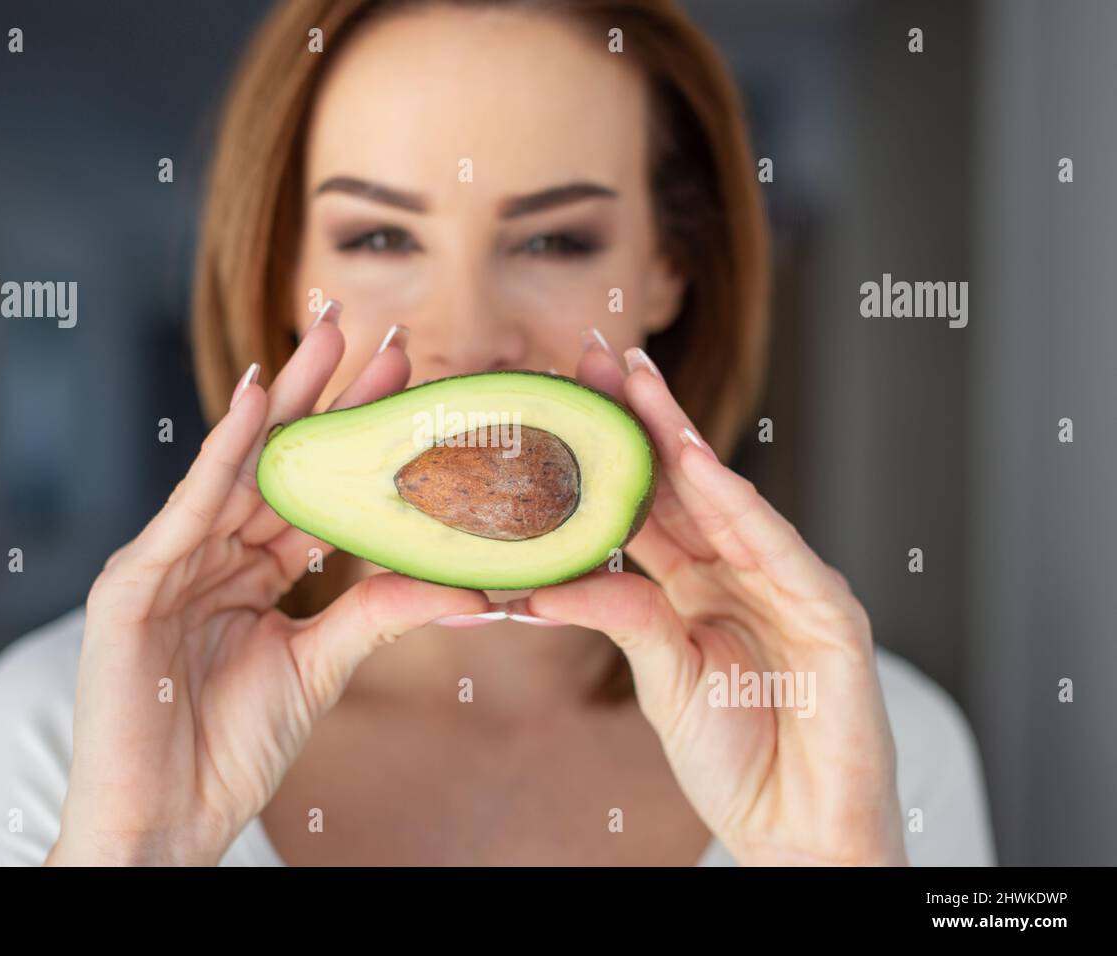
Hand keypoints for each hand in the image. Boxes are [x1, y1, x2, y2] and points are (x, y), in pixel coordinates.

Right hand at [46, 309, 488, 864]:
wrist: (166, 819)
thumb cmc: (230, 746)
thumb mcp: (319, 666)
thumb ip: (376, 612)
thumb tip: (462, 582)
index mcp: (253, 570)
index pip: (316, 486)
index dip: (360, 435)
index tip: (409, 381)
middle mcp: (212, 552)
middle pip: (282, 459)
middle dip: (328, 392)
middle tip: (377, 326)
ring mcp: (170, 561)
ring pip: (240, 464)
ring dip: (288, 398)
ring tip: (331, 333)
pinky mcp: (133, 582)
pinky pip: (189, 505)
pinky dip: (224, 451)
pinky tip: (259, 396)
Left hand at [508, 339, 906, 865]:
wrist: (797, 827)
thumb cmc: (736, 753)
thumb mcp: (660, 672)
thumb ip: (618, 614)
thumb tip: (540, 581)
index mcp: (699, 582)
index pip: (648, 497)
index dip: (610, 445)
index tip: (566, 391)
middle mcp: (744, 570)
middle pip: (685, 479)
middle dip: (642, 415)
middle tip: (595, 353)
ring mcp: (790, 583)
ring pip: (728, 497)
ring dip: (681, 437)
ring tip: (633, 382)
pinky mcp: (830, 614)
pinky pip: (775, 549)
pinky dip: (737, 506)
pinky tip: (697, 462)